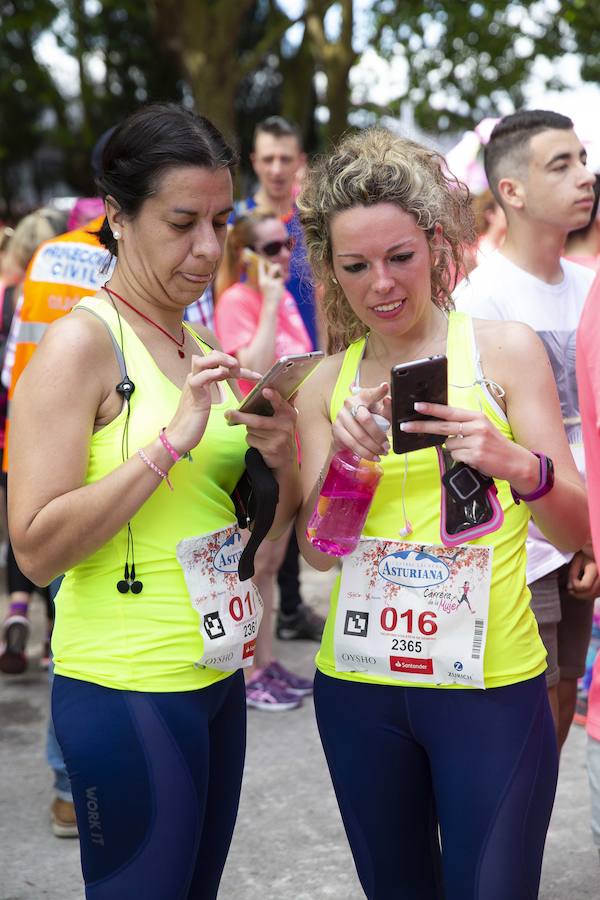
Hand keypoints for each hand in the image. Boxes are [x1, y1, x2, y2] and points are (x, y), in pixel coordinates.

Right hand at [166, 352, 259, 454]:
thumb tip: (223, 384)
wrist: (179, 437)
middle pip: (210, 356)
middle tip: (241, 372)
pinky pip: (198, 378)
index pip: (219, 363)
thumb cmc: (194, 423)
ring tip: (235, 368)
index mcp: (201, 379)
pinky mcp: (192, 395)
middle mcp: (195, 378)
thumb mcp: (207, 402)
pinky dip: (211, 374)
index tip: (256, 376)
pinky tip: (223, 375)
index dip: (237, 366)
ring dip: (221, 360)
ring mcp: (192, 385)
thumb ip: (214, 391)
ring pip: (202, 361)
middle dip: (229, 358)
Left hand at [226, 387, 297, 470]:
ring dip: (249, 430)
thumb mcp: (287, 418)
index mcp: (288, 414)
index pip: (280, 403)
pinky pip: (251, 440)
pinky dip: (250, 439)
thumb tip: (295, 390)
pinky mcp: (271, 449)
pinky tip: (259, 442)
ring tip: (258, 432)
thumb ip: (285, 403)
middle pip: (257, 421)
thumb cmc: (281, 432)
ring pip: (251, 430)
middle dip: (240, 417)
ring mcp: (278, 439)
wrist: (286, 457)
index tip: (265, 391)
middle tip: (228, 413)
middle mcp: (285, 426)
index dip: (273, 397)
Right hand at [259, 258, 285, 308]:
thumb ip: (268, 280)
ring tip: (279, 284)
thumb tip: (275, 272)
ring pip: (280, 276)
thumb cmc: (267, 296)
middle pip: (273, 268)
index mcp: (262, 281)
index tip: (262, 260)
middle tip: (278, 266)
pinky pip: (283, 283)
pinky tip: (279, 291)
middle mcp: (267, 281)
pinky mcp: (279, 286)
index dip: (261, 264)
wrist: (270, 304)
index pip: (261, 270)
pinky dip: (282, 285)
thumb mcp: (264, 287)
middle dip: (277, 266)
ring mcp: (273, 283)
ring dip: (281, 278)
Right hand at [331, 383, 390, 461]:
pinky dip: (364, 453)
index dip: (378, 391)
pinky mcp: (336, 430)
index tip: (385, 387)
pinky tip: (373, 456)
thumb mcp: (380, 413)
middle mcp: (349, 404)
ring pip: (359, 436)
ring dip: (372, 448)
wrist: (350, 428)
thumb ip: (387, 409)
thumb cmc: (369, 418)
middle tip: (387, 445)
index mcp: (362, 396)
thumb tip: (389, 400)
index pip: (370, 394)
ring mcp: (341, 417)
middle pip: (365, 420)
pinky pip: (352, 444)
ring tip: (382, 453)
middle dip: (378, 436)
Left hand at [399, 401, 538, 488]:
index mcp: (477, 417)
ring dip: (456, 450)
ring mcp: (476, 441)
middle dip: (421, 426)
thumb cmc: (495, 445)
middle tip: (405, 426)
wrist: (514, 461)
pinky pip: (456, 456)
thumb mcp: (482, 428)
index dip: (432, 409)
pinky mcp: (475, 455)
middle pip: (442, 426)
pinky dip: (461, 458)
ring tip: (471, 451)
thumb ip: (464, 425)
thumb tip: (440, 428)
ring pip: (449, 445)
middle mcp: (476, 427)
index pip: (450, 411)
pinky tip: (474, 458)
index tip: (417, 406)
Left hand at [567, 550, 599, 599]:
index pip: (585, 586)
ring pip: (594, 595)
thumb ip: (573, 573)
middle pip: (590, 593)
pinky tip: (582, 591)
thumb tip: (570, 588)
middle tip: (569, 590)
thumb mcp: (577, 560)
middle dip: (578, 594)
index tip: (569, 582)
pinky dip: (589, 595)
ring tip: (574, 591)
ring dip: (583, 596)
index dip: (575, 585)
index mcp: (595, 568)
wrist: (596, 552)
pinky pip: (597, 594)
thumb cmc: (586, 554)